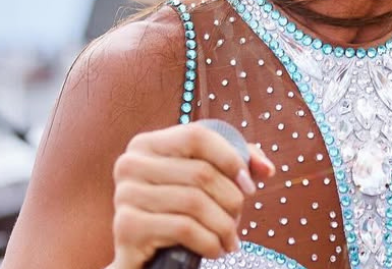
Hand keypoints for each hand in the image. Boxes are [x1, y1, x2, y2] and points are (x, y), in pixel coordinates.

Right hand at [109, 123, 275, 268]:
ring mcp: (124, 195)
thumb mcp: (206, 182)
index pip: (197, 135)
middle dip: (231, 199)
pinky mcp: (126, 226)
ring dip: (224, 226)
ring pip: (194, 202)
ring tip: (230, 239)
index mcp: (147, 144)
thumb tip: (266, 168)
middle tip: (238, 219)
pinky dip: (209, 242)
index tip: (249, 185)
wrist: (145, 259)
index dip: (231, 158)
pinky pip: (183, 228)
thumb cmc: (179, 214)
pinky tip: (215, 250)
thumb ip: (238, 163)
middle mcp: (130, 164)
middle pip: (200, 172)